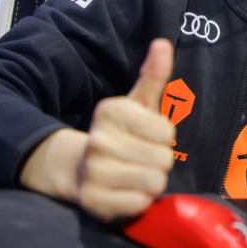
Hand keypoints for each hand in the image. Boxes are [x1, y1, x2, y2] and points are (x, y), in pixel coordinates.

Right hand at [20, 39, 176, 220]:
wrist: (80, 168)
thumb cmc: (121, 133)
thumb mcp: (137, 103)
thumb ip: (153, 75)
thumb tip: (163, 43)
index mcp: (110, 111)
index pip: (166, 131)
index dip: (163, 137)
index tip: (147, 136)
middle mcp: (99, 139)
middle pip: (163, 159)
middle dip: (158, 161)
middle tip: (140, 158)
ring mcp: (94, 171)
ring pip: (154, 182)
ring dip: (150, 182)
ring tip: (134, 174)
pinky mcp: (93, 201)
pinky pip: (139, 203)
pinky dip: (139, 200)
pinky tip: (125, 191)